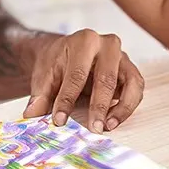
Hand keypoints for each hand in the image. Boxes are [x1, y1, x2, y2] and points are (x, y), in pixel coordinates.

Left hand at [22, 29, 144, 133]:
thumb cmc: (56, 62)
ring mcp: (122, 57)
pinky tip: (113, 121)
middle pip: (105, 77)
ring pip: (130, 83)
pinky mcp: (130, 71)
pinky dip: (127, 107)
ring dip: (120, 108)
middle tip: (93, 128)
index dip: (67, 99)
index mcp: (84, 40)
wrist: (66, 52)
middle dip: (98, 105)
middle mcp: (107, 44)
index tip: (59, 121)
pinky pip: (136, 89)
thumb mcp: (44, 75)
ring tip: (107, 126)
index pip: (76, 73)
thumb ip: (40, 94)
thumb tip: (32, 114)